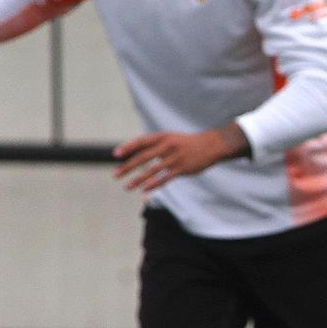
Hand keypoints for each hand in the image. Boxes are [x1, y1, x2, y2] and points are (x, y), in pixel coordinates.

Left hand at [112, 127, 241, 193]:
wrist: (211, 145)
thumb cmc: (187, 143)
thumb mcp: (170, 138)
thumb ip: (155, 145)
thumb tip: (136, 154)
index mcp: (163, 137)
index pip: (141, 141)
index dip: (127, 147)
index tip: (115, 154)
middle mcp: (167, 146)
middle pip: (143, 157)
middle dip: (128, 167)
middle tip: (115, 175)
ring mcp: (175, 158)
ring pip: (152, 170)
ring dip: (138, 180)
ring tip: (127, 187)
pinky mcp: (182, 169)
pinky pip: (165, 178)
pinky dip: (154, 184)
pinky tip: (145, 190)